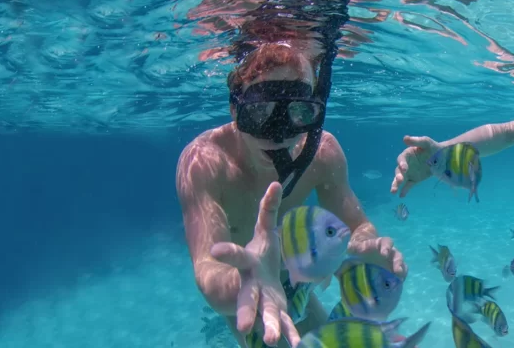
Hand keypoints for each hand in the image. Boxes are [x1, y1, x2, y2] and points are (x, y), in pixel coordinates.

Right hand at [210, 182, 300, 347]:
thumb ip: (268, 210)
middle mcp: (251, 286)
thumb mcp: (265, 232)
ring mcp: (262, 301)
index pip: (236, 256)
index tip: (215, 249)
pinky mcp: (275, 312)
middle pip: (246, 298)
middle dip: (245, 311)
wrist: (253, 282)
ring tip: (274, 341)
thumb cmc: (260, 255)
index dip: (227, 252)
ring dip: (269, 328)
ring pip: (264, 316)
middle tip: (244, 325)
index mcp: (249, 264)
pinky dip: (290, 335)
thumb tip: (276, 183)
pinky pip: (283, 324)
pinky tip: (297, 346)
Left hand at [348, 236, 407, 279]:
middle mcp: (390, 252)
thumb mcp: (356, 244)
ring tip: (400, 278)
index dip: (387, 248)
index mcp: (382, 243)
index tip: (384, 254)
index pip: (387, 243)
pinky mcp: (393, 270)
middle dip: (398, 262)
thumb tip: (356, 249)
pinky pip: (400, 273)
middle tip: (397, 270)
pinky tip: (399, 283)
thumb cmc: (360, 246)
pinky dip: (400, 278)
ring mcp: (393, 261)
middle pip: (397, 255)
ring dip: (401, 271)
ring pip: (401, 265)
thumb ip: (356, 246)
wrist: (364, 249)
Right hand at [390, 135, 440, 196]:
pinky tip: (401, 196)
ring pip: (400, 179)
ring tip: (393, 192)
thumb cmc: (432, 148)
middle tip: (400, 180)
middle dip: (398, 176)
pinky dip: (404, 190)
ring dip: (396, 184)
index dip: (402, 163)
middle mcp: (405, 164)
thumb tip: (405, 138)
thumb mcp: (426, 142)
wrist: (441, 158)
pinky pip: (408, 185)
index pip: (401, 159)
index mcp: (407, 155)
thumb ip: (416, 141)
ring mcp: (409, 173)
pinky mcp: (414, 180)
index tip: (404, 168)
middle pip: (398, 171)